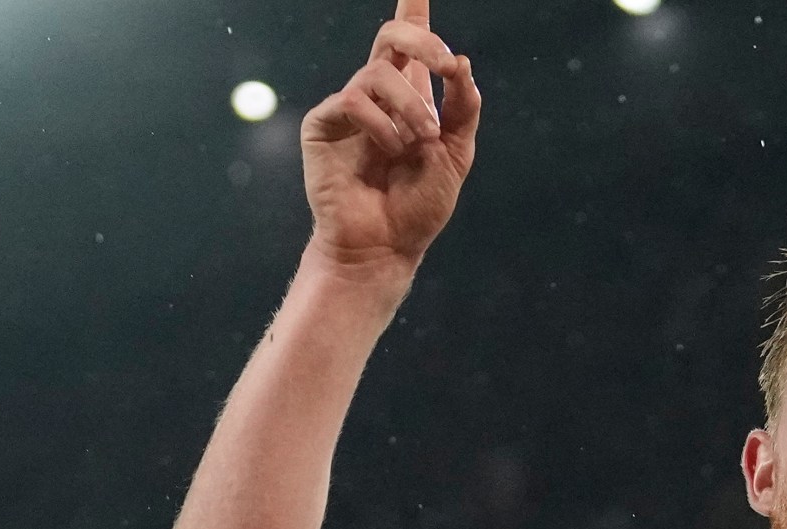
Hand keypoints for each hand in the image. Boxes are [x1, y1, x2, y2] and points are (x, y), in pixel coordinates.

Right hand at [300, 0, 480, 277]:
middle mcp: (378, 95)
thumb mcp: (456, 153)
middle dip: (423, 39)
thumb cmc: (419, 206)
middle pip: (393, 37)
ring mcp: (349, 108)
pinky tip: (388, 152)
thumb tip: (460, 62)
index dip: (413, 7)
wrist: (385, 246)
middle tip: (445, 63)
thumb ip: (463, 107)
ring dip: (410, 107)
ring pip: (379, 74)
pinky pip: (353, 101)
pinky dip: (380, 126)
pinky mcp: (323, 124)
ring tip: (418, 143)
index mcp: (411, 96)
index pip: (411, 42)